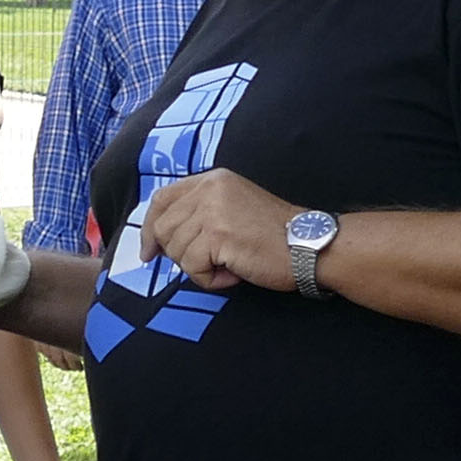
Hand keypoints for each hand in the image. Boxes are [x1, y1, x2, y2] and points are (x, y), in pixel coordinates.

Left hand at [138, 166, 296, 291]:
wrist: (310, 246)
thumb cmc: (277, 235)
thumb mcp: (234, 207)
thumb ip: (202, 212)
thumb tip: (160, 240)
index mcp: (212, 180)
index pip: (162, 199)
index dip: (150, 228)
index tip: (150, 251)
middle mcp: (209, 190)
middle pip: (164, 229)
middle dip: (180, 255)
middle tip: (210, 263)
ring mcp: (212, 211)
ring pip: (176, 251)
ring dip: (199, 268)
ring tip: (230, 266)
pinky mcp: (217, 236)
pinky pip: (193, 268)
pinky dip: (210, 280)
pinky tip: (234, 274)